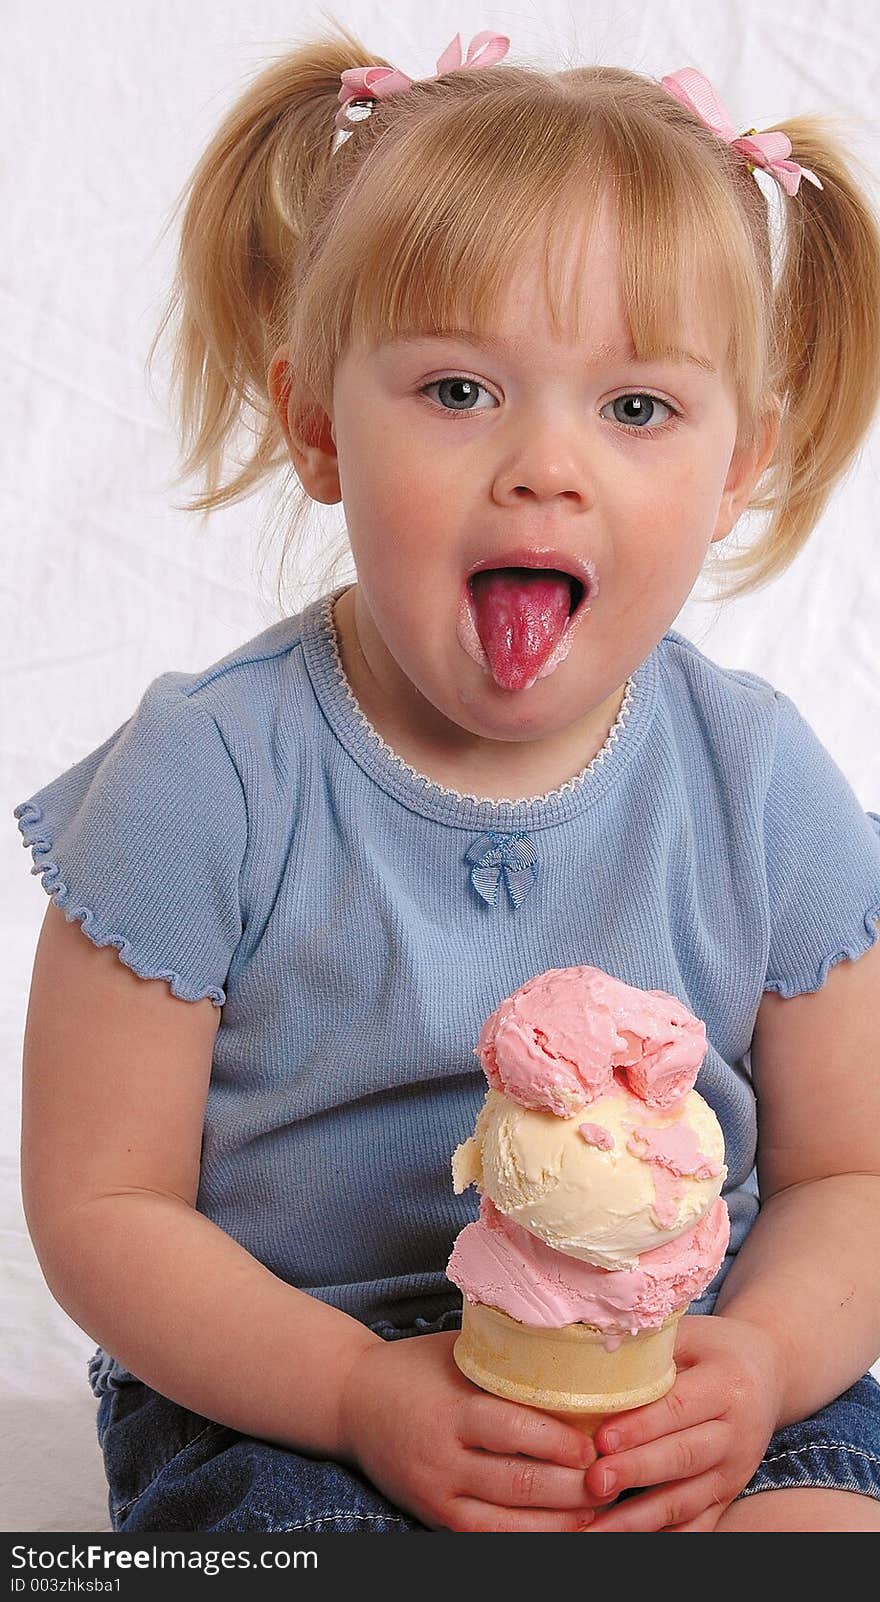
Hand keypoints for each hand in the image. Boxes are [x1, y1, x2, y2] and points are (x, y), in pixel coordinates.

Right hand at [338, 1329, 605, 1530]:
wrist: (349, 1401)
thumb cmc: (412, 1367)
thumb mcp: (455, 1352)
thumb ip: (505, 1360)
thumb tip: (574, 1355)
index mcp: (449, 1410)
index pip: (512, 1431)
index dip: (558, 1444)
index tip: (594, 1447)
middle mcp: (441, 1460)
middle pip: (517, 1485)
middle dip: (572, 1491)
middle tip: (611, 1481)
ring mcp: (436, 1496)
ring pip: (507, 1525)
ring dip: (559, 1523)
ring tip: (598, 1511)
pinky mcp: (434, 1519)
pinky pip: (487, 1540)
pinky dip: (528, 1538)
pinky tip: (560, 1529)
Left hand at [580, 1313, 783, 1530]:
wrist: (767, 1370)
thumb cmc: (713, 1347)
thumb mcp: (688, 1334)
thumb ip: (648, 1349)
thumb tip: (589, 1361)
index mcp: (727, 1384)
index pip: (678, 1408)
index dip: (640, 1426)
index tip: (601, 1440)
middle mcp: (737, 1432)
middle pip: (683, 1457)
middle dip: (635, 1472)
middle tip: (593, 1482)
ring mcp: (735, 1470)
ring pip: (686, 1500)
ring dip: (639, 1518)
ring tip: (596, 1526)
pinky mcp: (729, 1495)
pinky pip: (696, 1526)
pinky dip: (660, 1536)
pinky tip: (623, 1537)